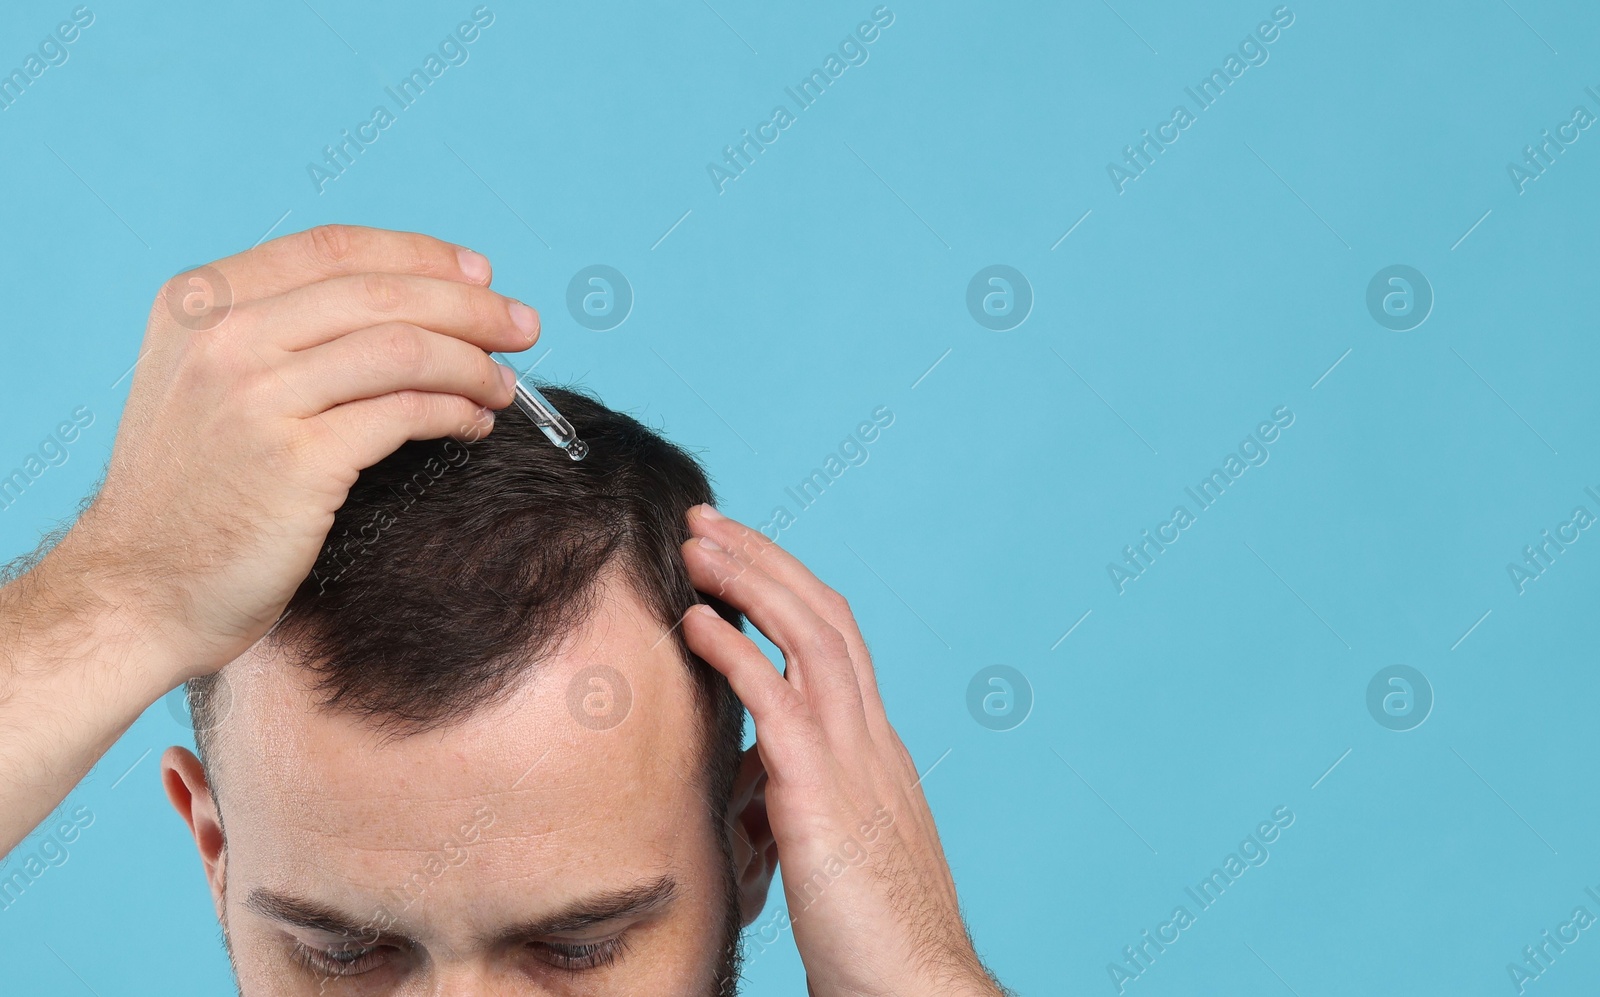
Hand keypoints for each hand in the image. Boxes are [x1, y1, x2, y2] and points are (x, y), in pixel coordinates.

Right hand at [55, 224, 535, 684]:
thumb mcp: (208, 382)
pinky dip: (455, 411)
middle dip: (470, 306)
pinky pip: (404, 413)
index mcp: (202, 302)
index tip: (480, 275)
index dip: (421, 255)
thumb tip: (407, 305)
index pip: (335, 249)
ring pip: (403, 348)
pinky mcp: (295, 460)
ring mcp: (255, 396)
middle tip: (522, 327)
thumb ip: (278, 333)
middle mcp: (223, 336)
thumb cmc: (194, 494)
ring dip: (473, 362)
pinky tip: (473, 423)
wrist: (140, 590)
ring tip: (504, 386)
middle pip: (381, 293)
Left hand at [680, 506, 1005, 996]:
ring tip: (697, 545)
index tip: (738, 560)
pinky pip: (777, 701)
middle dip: (766, 561)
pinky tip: (697, 623)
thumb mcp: (833, 850)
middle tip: (709, 522)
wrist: (916, 987)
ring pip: (810, 637)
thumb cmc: (871, 938)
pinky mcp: (825, 794)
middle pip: (825, 617)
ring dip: (751, 581)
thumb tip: (755, 782)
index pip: (836, 644)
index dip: (787, 593)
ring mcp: (856, 760)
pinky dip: (736, 652)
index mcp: (876, 751)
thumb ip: (800, 802)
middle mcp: (873, 739)